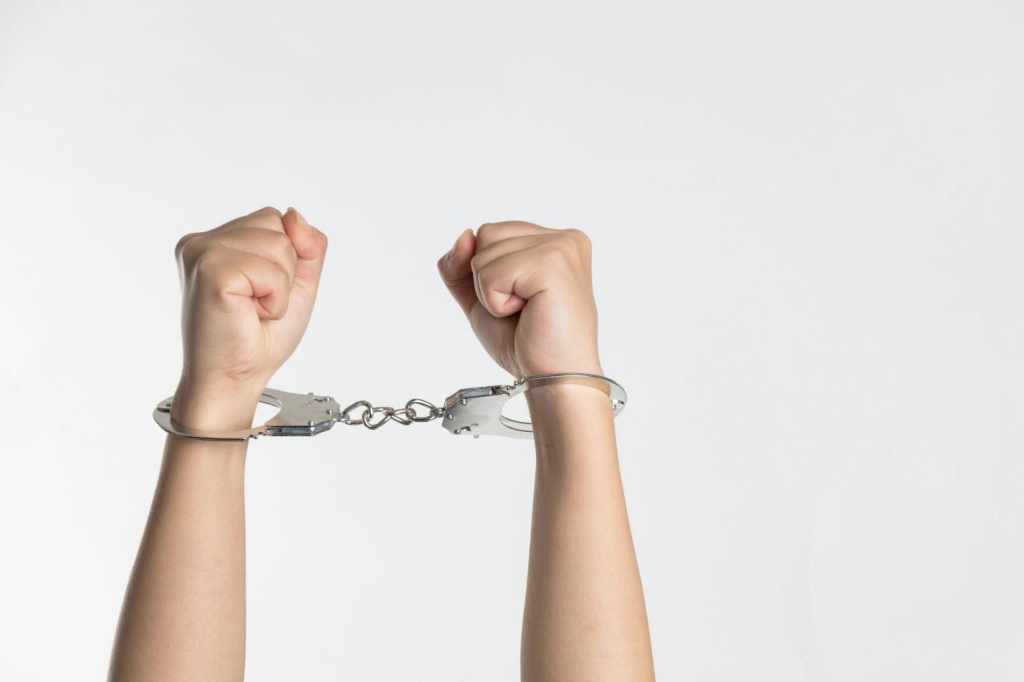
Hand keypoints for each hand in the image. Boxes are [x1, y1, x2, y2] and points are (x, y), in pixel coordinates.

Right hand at [171, 206, 327, 428]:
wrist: (235, 377)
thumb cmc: (259, 336)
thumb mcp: (298, 282)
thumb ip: (307, 245)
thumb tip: (295, 215)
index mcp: (216, 240)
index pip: (274, 219)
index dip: (286, 259)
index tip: (262, 292)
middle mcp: (202, 241)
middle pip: (277, 225)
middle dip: (284, 269)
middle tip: (257, 303)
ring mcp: (202, 252)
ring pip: (278, 244)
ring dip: (279, 286)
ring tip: (253, 308)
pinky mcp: (210, 270)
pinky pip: (270, 270)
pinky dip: (274, 298)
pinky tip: (249, 313)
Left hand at [437, 221, 601, 378]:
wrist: (554, 380)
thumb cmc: (528, 343)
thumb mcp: (481, 297)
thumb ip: (462, 264)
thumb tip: (464, 236)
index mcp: (555, 241)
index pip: (490, 233)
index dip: (487, 273)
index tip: (522, 302)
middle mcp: (565, 238)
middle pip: (486, 234)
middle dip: (487, 279)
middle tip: (523, 309)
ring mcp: (562, 247)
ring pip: (484, 252)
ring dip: (491, 293)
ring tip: (526, 311)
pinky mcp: (553, 262)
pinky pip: (490, 273)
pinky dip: (496, 302)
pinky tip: (527, 313)